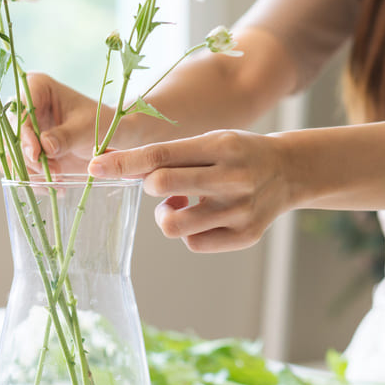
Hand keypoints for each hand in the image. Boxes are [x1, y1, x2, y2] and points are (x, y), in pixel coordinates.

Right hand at [20, 73, 112, 174]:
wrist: (111, 137)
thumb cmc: (101, 123)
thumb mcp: (87, 128)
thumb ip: (66, 136)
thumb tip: (45, 146)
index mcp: (36, 87)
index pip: (20, 111)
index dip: (24, 134)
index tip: (36, 154)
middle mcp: (24, 107)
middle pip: (11, 136)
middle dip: (30, 158)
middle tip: (54, 171)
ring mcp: (23, 130)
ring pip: (12, 155)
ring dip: (33, 172)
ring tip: (59, 177)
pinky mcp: (27, 150)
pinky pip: (19, 169)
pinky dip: (35, 181)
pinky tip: (57, 185)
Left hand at [87, 130, 292, 252]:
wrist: (289, 171)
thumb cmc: (238, 153)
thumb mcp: (211, 141)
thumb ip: (171, 155)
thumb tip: (121, 168)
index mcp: (221, 145)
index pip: (160, 154)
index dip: (124, 163)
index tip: (95, 166)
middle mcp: (233, 177)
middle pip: (163, 184)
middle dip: (149, 184)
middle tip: (159, 181)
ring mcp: (240, 209)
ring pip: (174, 224)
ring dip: (165, 214)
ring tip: (180, 202)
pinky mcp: (245, 235)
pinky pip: (194, 244)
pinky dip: (188, 232)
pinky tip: (202, 216)